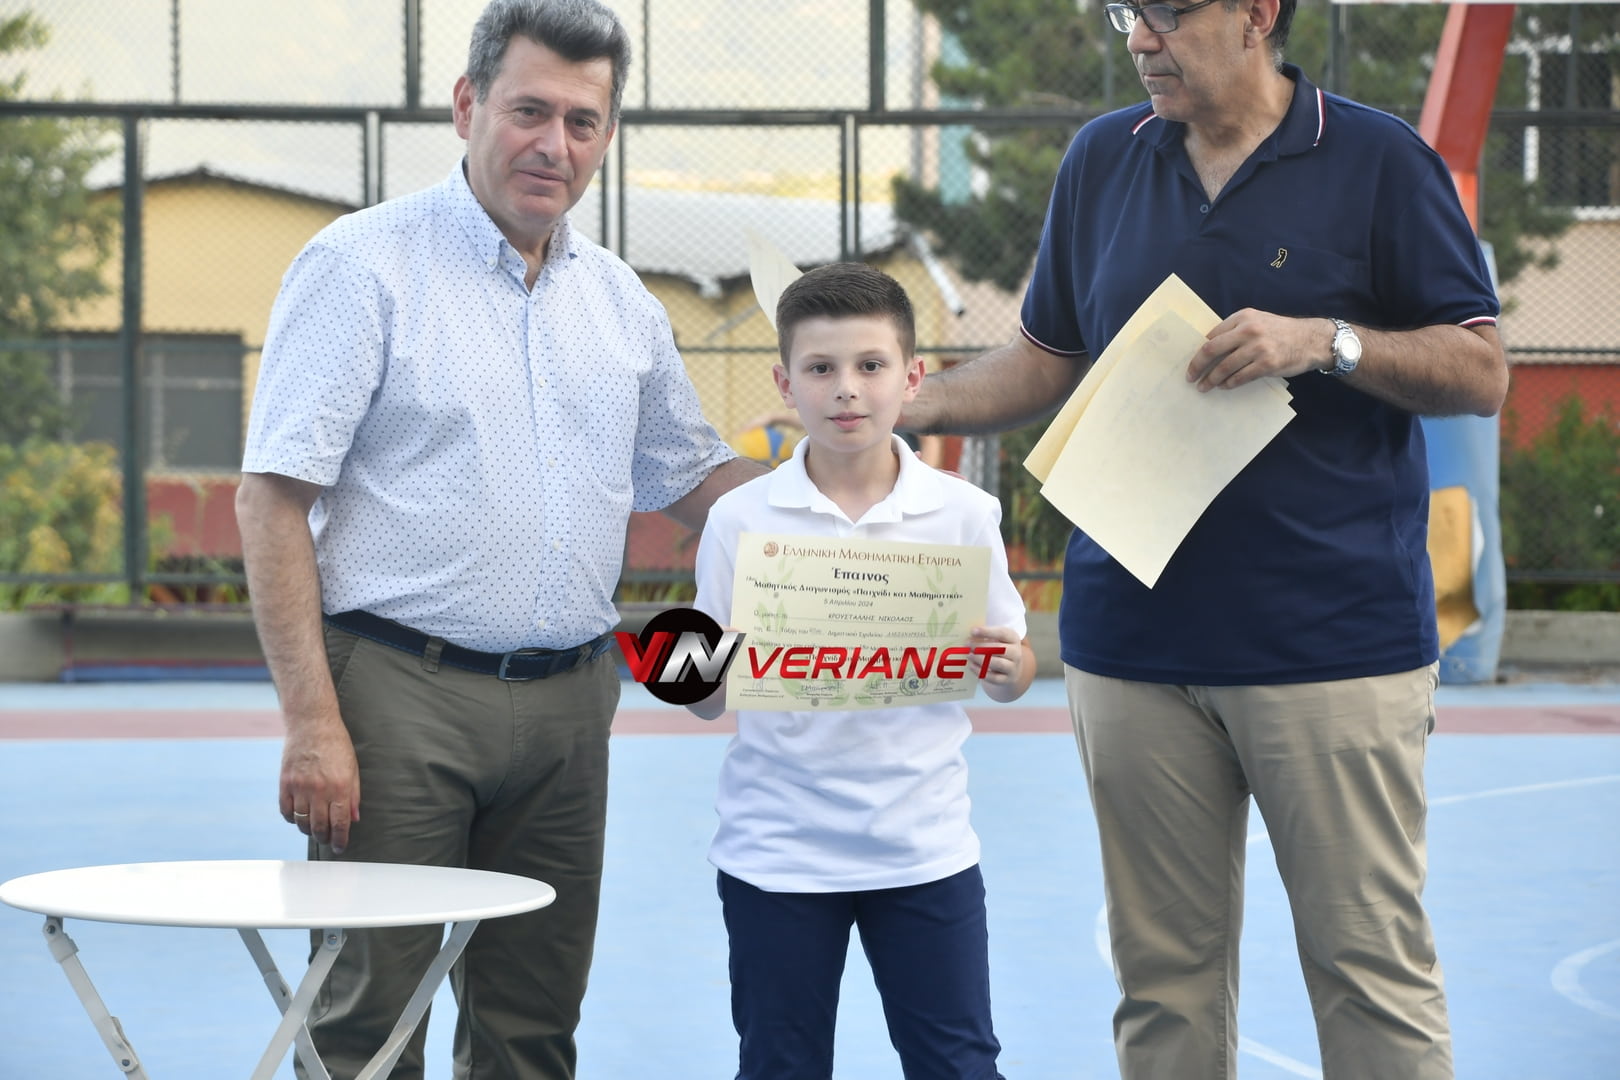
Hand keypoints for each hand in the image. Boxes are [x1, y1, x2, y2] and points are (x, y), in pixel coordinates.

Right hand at [279, 712, 360, 853]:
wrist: (311, 724)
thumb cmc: (336, 745)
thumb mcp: (352, 768)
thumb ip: (353, 795)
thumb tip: (354, 819)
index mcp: (340, 787)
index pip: (340, 823)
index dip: (340, 839)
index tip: (340, 847)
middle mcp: (319, 789)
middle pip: (319, 827)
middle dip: (325, 838)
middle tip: (328, 840)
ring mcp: (300, 787)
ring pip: (302, 822)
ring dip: (308, 831)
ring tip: (314, 829)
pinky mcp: (285, 783)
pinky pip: (286, 811)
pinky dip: (292, 819)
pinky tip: (299, 818)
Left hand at [970, 625, 1022, 688]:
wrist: (1010, 669)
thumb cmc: (999, 650)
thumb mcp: (996, 639)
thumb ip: (984, 637)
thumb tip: (969, 638)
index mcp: (1013, 638)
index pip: (1002, 633)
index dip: (987, 632)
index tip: (973, 631)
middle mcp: (1016, 653)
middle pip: (1000, 649)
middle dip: (981, 646)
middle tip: (967, 645)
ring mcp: (1013, 667)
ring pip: (998, 663)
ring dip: (981, 659)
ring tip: (969, 655)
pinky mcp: (1007, 680)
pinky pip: (994, 677)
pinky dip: (981, 672)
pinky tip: (972, 666)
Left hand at [1187, 310, 1331, 391]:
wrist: (1312, 340)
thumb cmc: (1281, 332)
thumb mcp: (1258, 321)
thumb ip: (1236, 330)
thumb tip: (1210, 346)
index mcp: (1243, 317)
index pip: (1212, 335)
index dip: (1199, 350)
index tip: (1192, 361)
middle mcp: (1249, 330)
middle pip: (1212, 350)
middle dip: (1197, 366)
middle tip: (1190, 377)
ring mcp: (1258, 347)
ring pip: (1224, 367)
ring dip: (1211, 379)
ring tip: (1204, 387)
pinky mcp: (1267, 364)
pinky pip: (1240, 377)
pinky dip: (1229, 383)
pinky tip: (1224, 386)